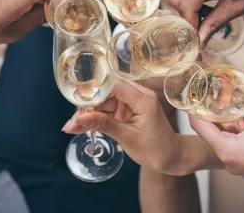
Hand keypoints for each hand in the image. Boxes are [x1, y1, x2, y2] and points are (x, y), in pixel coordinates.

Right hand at [63, 79, 183, 174]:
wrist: (172, 157)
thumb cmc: (156, 150)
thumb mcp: (128, 138)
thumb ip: (104, 125)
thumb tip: (80, 119)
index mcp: (143, 99)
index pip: (115, 86)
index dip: (95, 91)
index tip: (76, 100)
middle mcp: (139, 96)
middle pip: (107, 93)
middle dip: (88, 107)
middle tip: (71, 123)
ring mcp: (133, 102)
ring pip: (105, 102)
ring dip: (89, 114)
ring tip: (71, 127)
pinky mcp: (128, 110)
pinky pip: (109, 110)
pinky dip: (96, 118)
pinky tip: (81, 126)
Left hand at [190, 67, 243, 191]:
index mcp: (227, 150)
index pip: (198, 124)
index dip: (194, 105)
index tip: (193, 89)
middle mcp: (229, 158)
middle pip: (210, 128)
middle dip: (210, 107)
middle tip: (209, 88)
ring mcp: (239, 160)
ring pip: (225, 133)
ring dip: (226, 115)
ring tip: (224, 94)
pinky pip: (237, 139)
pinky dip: (238, 125)